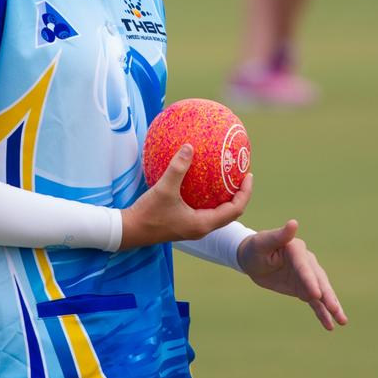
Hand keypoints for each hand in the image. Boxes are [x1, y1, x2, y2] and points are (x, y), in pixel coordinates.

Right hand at [121, 144, 252, 249]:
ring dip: (225, 197)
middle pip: (230, 212)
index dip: (245, 193)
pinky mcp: (183, 223)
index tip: (248, 175)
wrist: (129, 231)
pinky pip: (204, 210)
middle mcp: (201, 227)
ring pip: (217, 213)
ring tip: (226, 179)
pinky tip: (201, 184)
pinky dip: (209, 198)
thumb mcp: (164, 189)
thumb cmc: (148, 213)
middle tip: (240, 175)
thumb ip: (178, 168)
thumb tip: (190, 146)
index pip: (235, 210)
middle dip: (238, 194)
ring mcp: (192, 227)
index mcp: (203, 223)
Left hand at [237, 221, 347, 330]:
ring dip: (332, 306)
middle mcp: (306, 262)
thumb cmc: (256, 247)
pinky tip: (330, 325)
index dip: (310, 280)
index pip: (305, 267)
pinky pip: (315, 302)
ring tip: (342, 321)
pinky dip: (322, 313)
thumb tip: (293, 223)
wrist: (252, 259)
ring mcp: (307, 276)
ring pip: (321, 292)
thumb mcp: (263, 242)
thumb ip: (279, 236)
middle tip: (335, 310)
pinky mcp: (304, 288)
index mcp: (297, 250)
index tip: (316, 294)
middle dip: (327, 296)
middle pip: (319, 280)